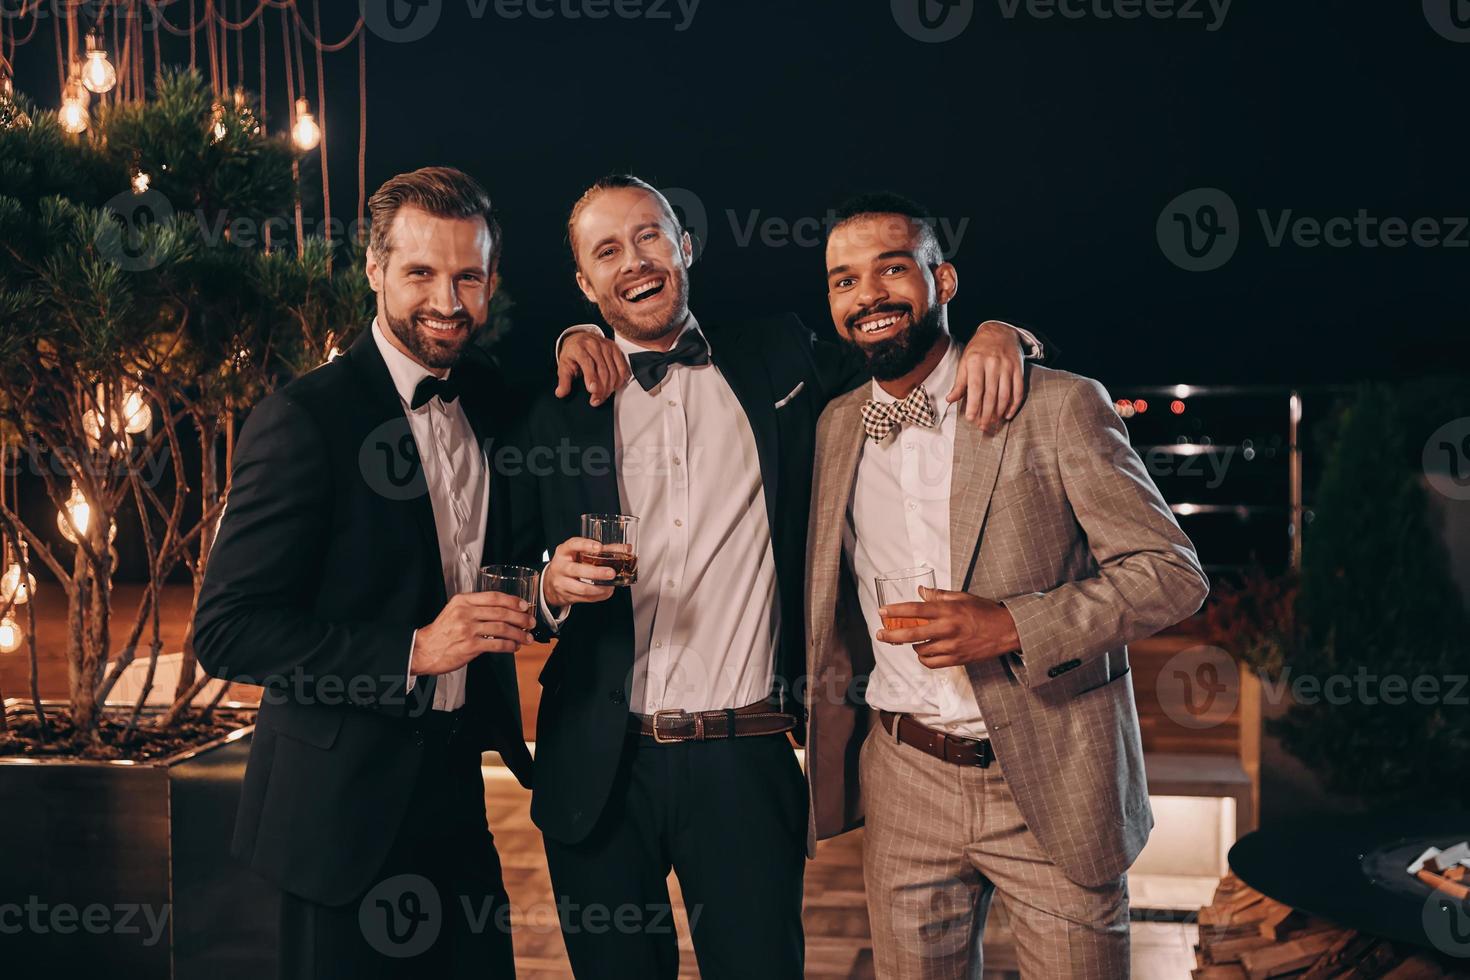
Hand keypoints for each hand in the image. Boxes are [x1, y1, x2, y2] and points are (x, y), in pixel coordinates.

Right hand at [410, 591, 536, 675]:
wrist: (424, 649)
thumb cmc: (441, 631)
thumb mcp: (454, 611)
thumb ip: (474, 607)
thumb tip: (501, 611)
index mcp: (463, 601)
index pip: (494, 597)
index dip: (512, 601)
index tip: (524, 606)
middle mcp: (466, 613)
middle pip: (501, 612)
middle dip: (521, 618)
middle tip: (531, 623)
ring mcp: (468, 629)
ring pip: (502, 629)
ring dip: (519, 634)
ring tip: (527, 638)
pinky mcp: (470, 646)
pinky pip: (496, 644)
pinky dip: (509, 646)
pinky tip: (514, 647)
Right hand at [542, 536, 616, 607]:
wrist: (552, 582)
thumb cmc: (570, 562)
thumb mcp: (580, 552)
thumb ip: (603, 549)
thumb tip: (626, 549)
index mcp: (563, 551)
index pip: (572, 545)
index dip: (586, 545)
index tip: (599, 547)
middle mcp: (560, 566)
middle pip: (577, 570)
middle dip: (596, 573)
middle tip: (611, 573)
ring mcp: (562, 582)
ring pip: (581, 588)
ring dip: (599, 588)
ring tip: (611, 586)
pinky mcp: (567, 595)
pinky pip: (584, 598)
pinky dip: (598, 596)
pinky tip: (606, 591)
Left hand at [555, 328, 629, 405]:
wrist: (580, 338)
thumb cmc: (573, 352)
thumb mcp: (564, 365)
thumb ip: (563, 380)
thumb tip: (561, 393)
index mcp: (579, 348)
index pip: (587, 363)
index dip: (591, 377)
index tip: (593, 390)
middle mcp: (594, 345)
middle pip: (602, 370)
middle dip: (601, 389)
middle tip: (596, 400)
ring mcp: (606, 347)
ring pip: (613, 371)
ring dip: (609, 387)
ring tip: (603, 396)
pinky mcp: (615, 350)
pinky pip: (622, 368)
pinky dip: (619, 380)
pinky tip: (613, 387)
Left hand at [876, 587, 1020, 668]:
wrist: (1008, 630)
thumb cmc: (985, 611)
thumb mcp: (962, 597)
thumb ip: (939, 595)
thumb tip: (921, 591)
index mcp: (948, 610)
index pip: (916, 610)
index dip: (896, 611)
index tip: (882, 612)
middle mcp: (948, 628)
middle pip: (912, 633)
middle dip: (892, 635)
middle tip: (880, 635)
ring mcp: (952, 646)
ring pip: (920, 650)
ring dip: (912, 646)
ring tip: (912, 640)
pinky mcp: (957, 659)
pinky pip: (932, 663)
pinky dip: (923, 658)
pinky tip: (924, 652)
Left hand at [947, 320, 1025, 432]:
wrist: (1000, 331)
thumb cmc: (979, 349)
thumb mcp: (965, 361)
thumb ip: (960, 382)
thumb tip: (950, 399)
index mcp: (976, 361)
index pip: (975, 387)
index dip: (973, 405)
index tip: (970, 419)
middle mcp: (993, 363)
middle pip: (990, 394)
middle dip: (986, 413)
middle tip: (982, 426)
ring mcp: (1007, 366)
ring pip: (1005, 394)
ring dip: (999, 412)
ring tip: (993, 422)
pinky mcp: (1019, 369)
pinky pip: (1018, 390)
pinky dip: (1013, 405)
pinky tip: (1007, 414)